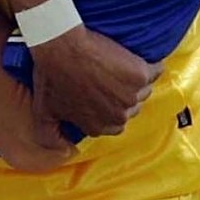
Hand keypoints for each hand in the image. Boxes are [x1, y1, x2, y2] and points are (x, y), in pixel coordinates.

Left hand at [31, 25, 160, 136]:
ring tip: (118, 67)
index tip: (102, 94)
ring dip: (134, 81)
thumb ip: (50, 137)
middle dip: (122, 95)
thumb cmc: (51, 78)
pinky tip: (135, 59)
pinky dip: (149, 65)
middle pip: (131, 107)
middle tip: (108, 78)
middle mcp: (119, 115)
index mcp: (99, 126)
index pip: (115, 124)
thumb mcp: (43, 113)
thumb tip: (64, 152)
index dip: (109, 108)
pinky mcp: (141, 74)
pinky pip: (155, 71)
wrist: (62, 47)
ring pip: (143, 90)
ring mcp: (132, 95)